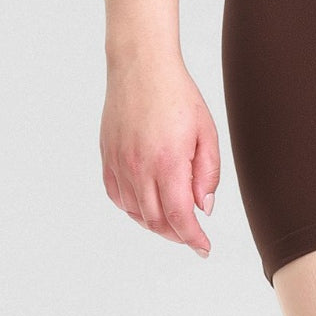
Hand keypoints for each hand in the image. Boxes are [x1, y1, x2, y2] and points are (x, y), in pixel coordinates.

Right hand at [100, 52, 219, 261]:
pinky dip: (134, 209)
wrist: (141, 67)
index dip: (193, 238)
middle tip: (193, 234)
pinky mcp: (107, 158)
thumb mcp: (207, 131)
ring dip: (156, 223)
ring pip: (136, 212)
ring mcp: (119, 164)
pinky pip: (118, 197)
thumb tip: (204, 207)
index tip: (204, 248)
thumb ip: (207, 172)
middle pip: (156, 221)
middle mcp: (139, 168)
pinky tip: (148, 204)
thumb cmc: (178, 95)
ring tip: (174, 220)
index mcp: (168, 162)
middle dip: (177, 234)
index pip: (179, 216)